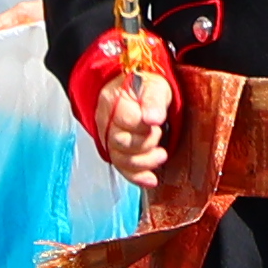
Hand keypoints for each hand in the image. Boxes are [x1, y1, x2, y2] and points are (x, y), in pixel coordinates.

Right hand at [87, 55, 177, 184]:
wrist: (136, 92)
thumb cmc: (146, 88)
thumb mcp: (155, 87)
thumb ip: (154, 101)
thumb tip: (153, 119)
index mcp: (114, 100)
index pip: (127, 120)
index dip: (144, 126)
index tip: (157, 122)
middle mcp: (106, 121)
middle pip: (120, 143)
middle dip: (145, 143)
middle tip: (159, 133)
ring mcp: (108, 138)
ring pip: (120, 159)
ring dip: (145, 162)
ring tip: (161, 154)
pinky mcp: (115, 151)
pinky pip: (121, 168)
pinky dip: (137, 177)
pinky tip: (151, 180)